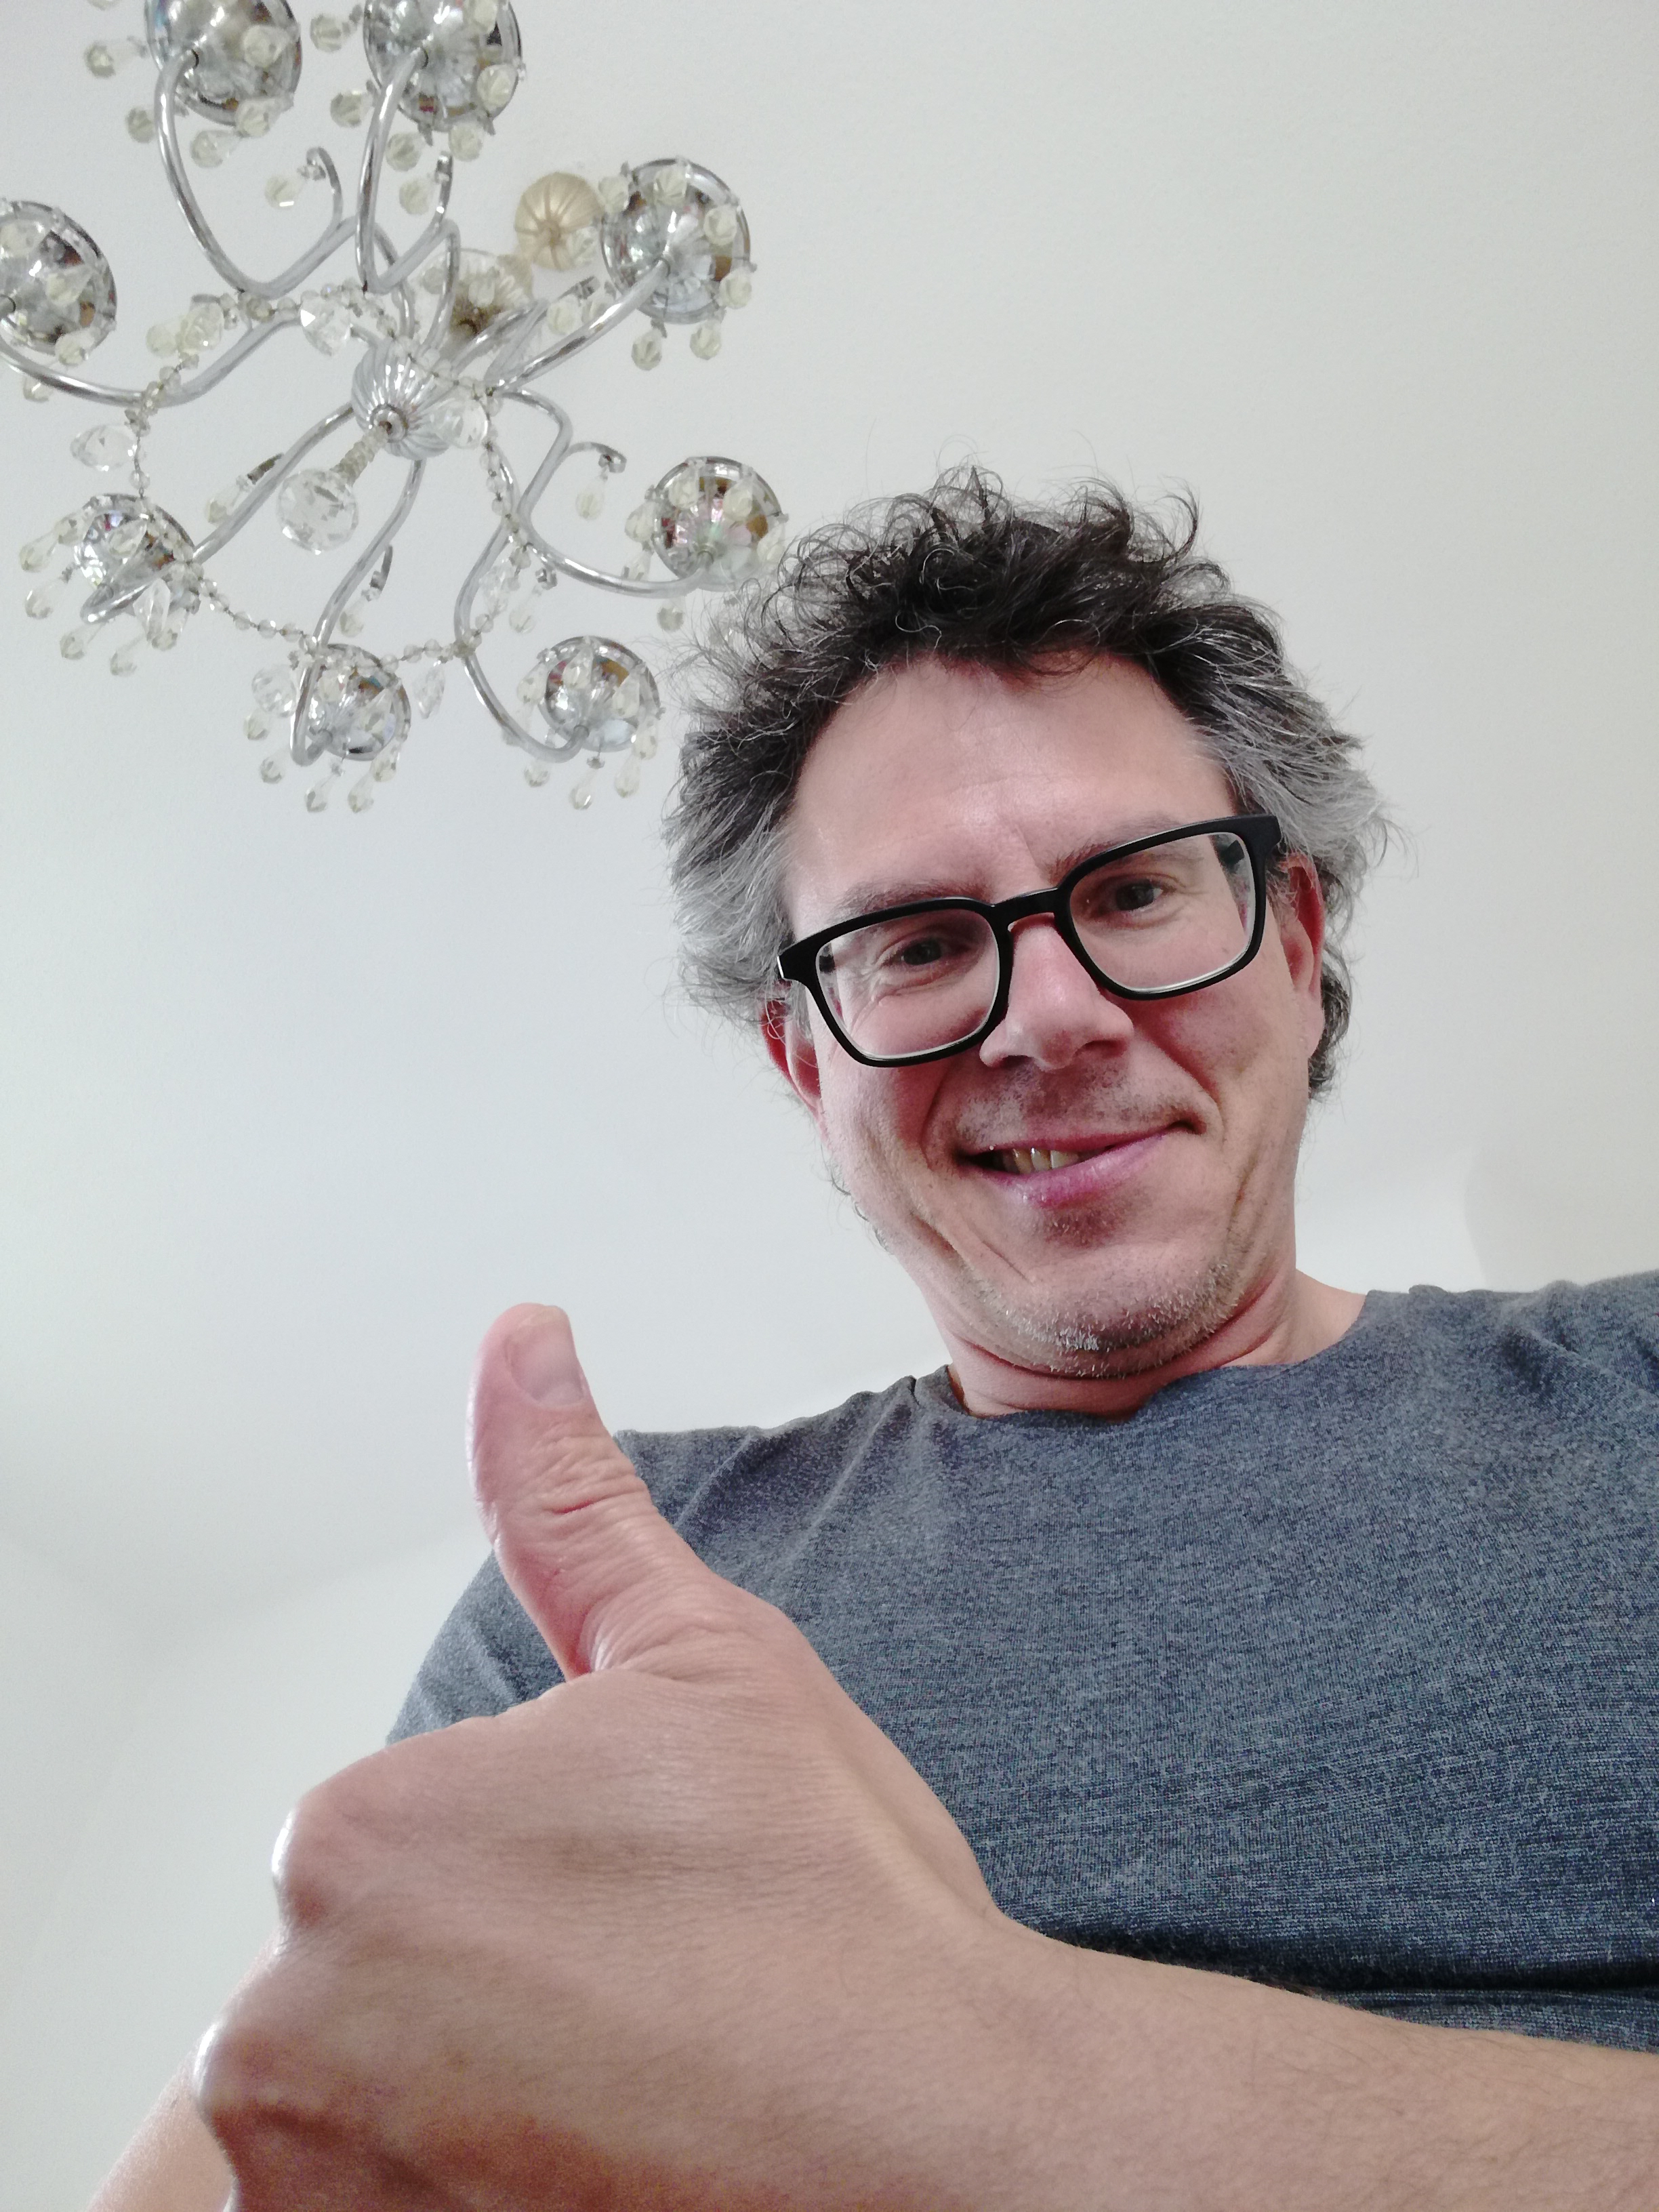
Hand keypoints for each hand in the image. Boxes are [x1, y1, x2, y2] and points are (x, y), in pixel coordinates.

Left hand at [193, 1305, 1048, 2210]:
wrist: (944, 2159)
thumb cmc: (837, 1918)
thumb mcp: (707, 1665)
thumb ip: (570, 1502)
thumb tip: (520, 1331)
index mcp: (354, 1834)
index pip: (406, 1849)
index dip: (545, 1876)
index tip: (653, 1917)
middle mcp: (282, 2026)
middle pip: (376, 1988)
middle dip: (496, 1996)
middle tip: (660, 2015)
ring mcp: (312, 2184)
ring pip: (381, 2111)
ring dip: (482, 2114)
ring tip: (645, 2106)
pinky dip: (473, 2203)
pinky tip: (606, 2179)